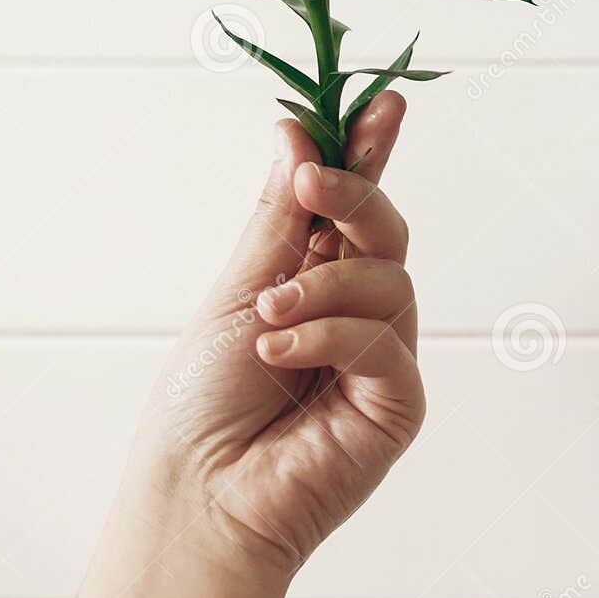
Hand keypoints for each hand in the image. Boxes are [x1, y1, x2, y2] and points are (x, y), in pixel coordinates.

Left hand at [44, 92, 421, 597]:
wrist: (199, 493)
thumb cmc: (205, 404)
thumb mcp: (238, 289)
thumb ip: (282, 217)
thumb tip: (297, 132)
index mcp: (317, 280)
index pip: (357, 205)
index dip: (373, 153)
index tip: (384, 104)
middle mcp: (358, 314)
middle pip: (387, 230)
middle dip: (355, 195)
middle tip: (313, 181)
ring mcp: (382, 357)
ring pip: (390, 280)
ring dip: (322, 286)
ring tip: (267, 318)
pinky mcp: (399, 403)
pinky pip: (383, 342)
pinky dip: (328, 336)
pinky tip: (280, 355)